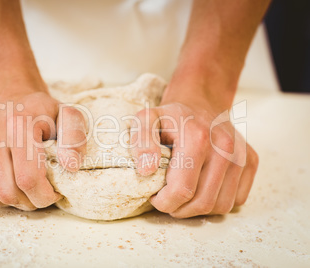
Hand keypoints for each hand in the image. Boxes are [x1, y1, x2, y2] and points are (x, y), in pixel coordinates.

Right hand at [0, 88, 86, 210]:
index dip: (44, 196)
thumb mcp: (67, 115)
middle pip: (8, 194)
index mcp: (19, 125)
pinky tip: (7, 180)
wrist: (11, 98)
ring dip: (11, 201)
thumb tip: (71, 166)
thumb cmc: (42, 112)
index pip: (28, 180)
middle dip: (30, 202)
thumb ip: (75, 138)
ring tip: (25, 187)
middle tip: (41, 192)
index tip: (54, 193)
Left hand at [132, 96, 258, 217]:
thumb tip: (147, 170)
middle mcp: (225, 148)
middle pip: (202, 203)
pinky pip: (236, 200)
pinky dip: (217, 201)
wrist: (200, 102)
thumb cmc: (171, 116)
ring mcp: (241, 155)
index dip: (164, 201)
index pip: (182, 191)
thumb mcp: (147, 120)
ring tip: (184, 192)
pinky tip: (202, 187)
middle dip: (179, 208)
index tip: (155, 195)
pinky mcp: (251, 161)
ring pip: (221, 207)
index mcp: (197, 138)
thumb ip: (141, 141)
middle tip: (167, 198)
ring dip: (198, 208)